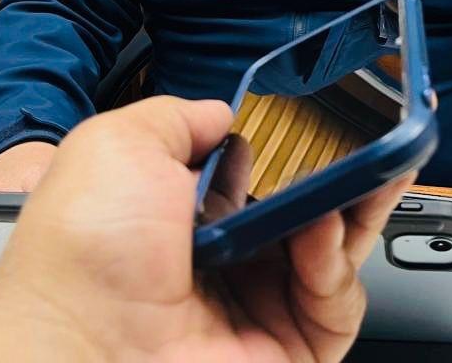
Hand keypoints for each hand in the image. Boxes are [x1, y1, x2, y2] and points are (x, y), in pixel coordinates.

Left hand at [0, 96, 414, 362]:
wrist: (86, 345)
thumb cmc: (84, 253)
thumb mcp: (117, 144)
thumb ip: (178, 118)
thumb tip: (220, 112)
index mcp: (179, 217)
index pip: (256, 175)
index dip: (292, 148)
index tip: (324, 119)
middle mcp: (221, 263)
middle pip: (305, 210)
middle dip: (342, 173)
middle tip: (367, 142)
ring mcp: (256, 308)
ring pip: (334, 250)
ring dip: (349, 208)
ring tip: (347, 180)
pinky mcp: (288, 349)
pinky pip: (337, 301)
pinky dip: (337, 263)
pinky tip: (319, 233)